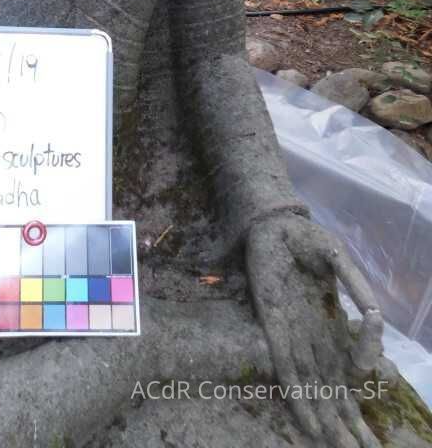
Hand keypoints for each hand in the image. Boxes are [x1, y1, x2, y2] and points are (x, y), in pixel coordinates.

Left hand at [247, 212, 382, 447]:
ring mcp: (293, 331)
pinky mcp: (271, 324)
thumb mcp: (338, 259)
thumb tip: (374, 316)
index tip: (370, 379)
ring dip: (324, 414)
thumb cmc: (304, 239)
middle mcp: (313, 331)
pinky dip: (296, 394)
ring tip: (337, 446)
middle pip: (331, 382)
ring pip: (311, 382)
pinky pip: (284, 365)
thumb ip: (356, 285)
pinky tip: (307, 420)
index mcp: (331, 319)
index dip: (362, 376)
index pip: (350, 359)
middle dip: (345, 416)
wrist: (272, 222)